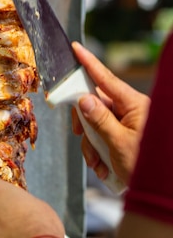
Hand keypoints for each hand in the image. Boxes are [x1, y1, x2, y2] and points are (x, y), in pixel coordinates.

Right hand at [72, 42, 150, 185]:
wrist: (160, 190)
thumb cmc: (148, 165)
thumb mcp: (119, 143)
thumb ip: (99, 119)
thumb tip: (83, 99)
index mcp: (134, 105)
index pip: (106, 78)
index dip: (89, 63)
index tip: (76, 48)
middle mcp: (130, 110)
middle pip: (95, 104)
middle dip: (85, 124)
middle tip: (80, 136)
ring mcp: (126, 124)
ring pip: (95, 125)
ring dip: (92, 146)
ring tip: (99, 164)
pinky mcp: (123, 137)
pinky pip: (102, 138)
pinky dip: (98, 154)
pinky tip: (104, 168)